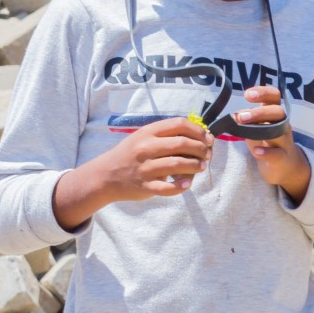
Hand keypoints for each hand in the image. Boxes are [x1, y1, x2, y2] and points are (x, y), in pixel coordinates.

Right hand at [95, 116, 215, 199]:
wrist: (105, 175)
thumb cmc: (130, 155)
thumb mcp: (143, 138)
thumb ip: (165, 135)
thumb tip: (198, 136)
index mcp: (147, 132)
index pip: (179, 124)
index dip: (198, 131)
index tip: (207, 138)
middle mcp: (146, 148)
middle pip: (182, 144)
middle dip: (201, 149)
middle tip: (207, 154)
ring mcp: (145, 168)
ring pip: (178, 164)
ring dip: (195, 166)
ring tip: (201, 167)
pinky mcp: (145, 186)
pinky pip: (167, 188)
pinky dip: (180, 186)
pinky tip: (187, 184)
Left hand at [237, 86, 311, 202]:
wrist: (284, 165)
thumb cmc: (267, 142)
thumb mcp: (256, 127)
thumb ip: (247, 120)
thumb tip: (233, 115)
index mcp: (275, 114)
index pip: (275, 97)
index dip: (263, 92)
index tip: (247, 94)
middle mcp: (283, 124)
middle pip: (278, 112)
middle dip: (259, 112)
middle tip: (240, 116)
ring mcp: (285, 141)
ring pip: (279, 131)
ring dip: (261, 127)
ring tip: (243, 126)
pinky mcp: (282, 158)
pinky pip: (277, 154)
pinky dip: (267, 152)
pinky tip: (256, 151)